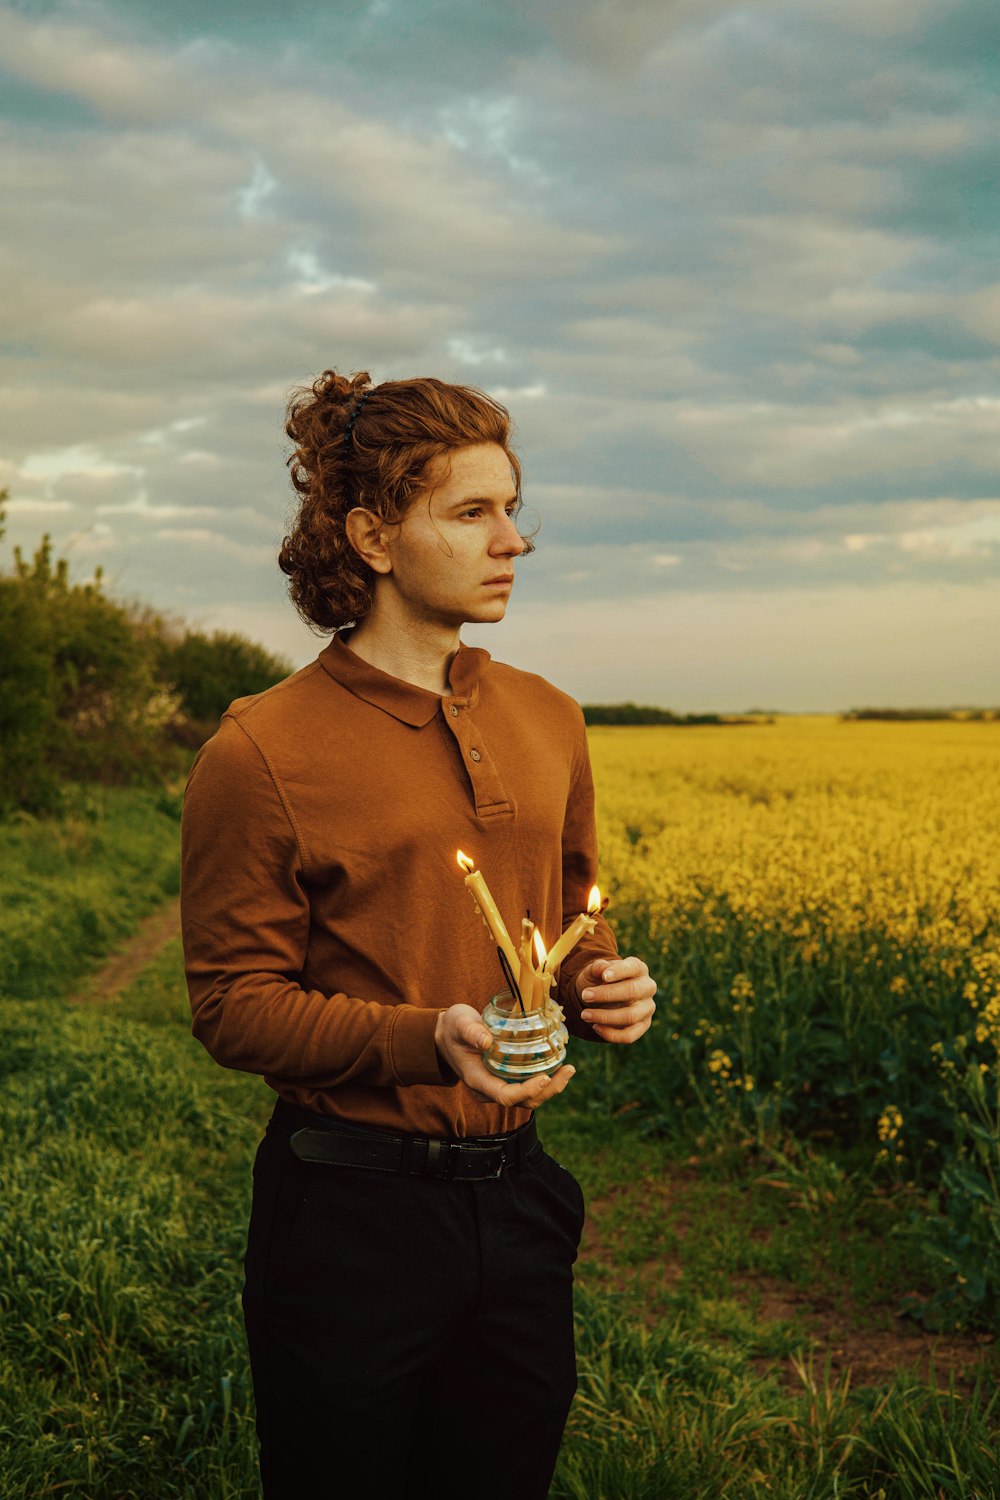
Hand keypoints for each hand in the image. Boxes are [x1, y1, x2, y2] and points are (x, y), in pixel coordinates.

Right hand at [434, 1004, 574, 1107]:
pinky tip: (559, 1064)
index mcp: (478, 1080)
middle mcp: (489, 1089)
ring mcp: (498, 1085)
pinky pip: (528, 1086)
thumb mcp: (459, 1024)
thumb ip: (471, 1031)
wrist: (448, 1034)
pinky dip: (545, 1079)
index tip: (545, 1078)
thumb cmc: (453, 1028)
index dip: (527, 1091)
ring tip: (569, 1069)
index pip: (505, 1096)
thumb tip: (486, 1042)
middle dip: (548, 1090)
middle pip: (523, 1101)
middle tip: (568, 1070)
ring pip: (528, 1098)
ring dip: (551, 1087)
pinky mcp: (505, 1078)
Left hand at [574, 956, 656, 1042]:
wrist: (599, 997)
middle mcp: (647, 987)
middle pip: (632, 991)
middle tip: (585, 996)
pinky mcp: (642, 1026)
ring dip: (605, 1017)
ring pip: (631, 1016)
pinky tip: (595, 1027)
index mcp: (639, 969)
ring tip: (584, 1014)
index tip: (604, 976)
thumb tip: (602, 969)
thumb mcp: (594, 971)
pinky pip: (630, 1035)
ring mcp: (647, 1008)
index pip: (634, 967)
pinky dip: (611, 1034)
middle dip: (607, 994)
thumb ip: (597, 968)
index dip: (620, 971)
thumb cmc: (599, 980)